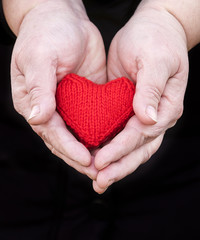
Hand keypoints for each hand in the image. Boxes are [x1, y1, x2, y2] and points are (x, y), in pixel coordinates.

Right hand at [10, 0, 105, 178]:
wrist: (63, 17)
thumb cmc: (46, 34)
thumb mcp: (39, 57)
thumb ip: (38, 88)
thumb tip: (38, 118)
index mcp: (35, 103)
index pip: (52, 132)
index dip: (69, 148)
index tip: (87, 160)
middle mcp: (51, 108)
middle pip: (66, 140)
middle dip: (82, 158)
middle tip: (101, 172)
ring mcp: (69, 105)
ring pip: (81, 135)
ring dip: (94, 151)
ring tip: (109, 166)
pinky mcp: (86, 99)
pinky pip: (94, 120)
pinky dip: (103, 133)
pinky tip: (114, 143)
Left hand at [93, 4, 188, 192]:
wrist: (153, 29)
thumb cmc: (156, 40)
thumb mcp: (156, 59)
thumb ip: (152, 88)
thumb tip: (148, 118)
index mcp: (166, 106)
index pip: (141, 135)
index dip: (121, 149)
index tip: (100, 161)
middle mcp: (156, 116)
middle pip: (139, 149)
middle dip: (118, 166)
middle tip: (99, 181)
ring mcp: (143, 115)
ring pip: (131, 148)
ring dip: (115, 165)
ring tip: (97, 179)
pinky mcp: (129, 110)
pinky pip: (121, 134)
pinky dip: (110, 149)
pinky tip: (96, 157)